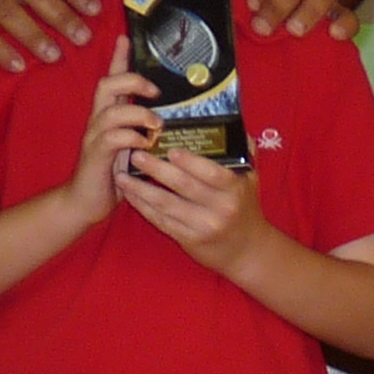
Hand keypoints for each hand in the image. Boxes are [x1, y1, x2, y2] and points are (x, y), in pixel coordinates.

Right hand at [69, 68, 159, 224]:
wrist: (84, 202)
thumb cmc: (113, 174)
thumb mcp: (132, 147)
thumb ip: (145, 131)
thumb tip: (174, 120)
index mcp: (108, 115)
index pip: (112, 79)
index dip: (118, 58)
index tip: (126, 38)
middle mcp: (98, 120)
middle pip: (107, 85)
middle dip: (132, 81)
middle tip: (155, 91)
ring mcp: (94, 137)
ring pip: (111, 111)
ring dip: (138, 113)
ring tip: (157, 124)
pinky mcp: (95, 156)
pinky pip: (111, 138)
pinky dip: (131, 137)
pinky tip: (144, 144)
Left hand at [116, 140, 271, 273]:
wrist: (247, 250)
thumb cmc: (245, 208)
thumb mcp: (251, 180)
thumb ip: (243, 152)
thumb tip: (231, 122)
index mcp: (235, 189)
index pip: (211, 172)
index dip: (190, 161)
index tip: (169, 149)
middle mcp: (220, 208)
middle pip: (184, 186)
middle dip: (157, 169)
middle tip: (136, 155)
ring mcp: (203, 225)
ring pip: (167, 204)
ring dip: (141, 189)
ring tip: (122, 175)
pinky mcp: (189, 240)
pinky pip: (162, 221)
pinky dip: (144, 207)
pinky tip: (131, 195)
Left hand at [242, 0, 358, 42]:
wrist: (291, 20)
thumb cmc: (263, 13)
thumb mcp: (247, 5)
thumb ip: (235, 3)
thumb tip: (216, 17)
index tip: (249, 4)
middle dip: (278, 5)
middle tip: (263, 28)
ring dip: (308, 11)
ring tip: (295, 31)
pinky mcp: (340, 14)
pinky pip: (348, 15)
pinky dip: (345, 23)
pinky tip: (335, 34)